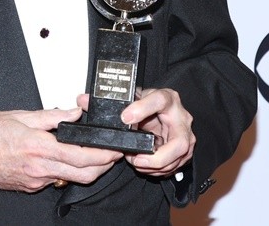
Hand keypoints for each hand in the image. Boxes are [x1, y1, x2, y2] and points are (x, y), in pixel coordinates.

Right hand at [0, 108, 122, 191]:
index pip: (82, 155)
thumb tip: (74, 113)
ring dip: (87, 170)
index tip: (115, 148)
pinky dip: (64, 171)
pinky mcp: (29, 186)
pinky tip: (64, 159)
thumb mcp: (20, 115)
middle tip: (112, 154)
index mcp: (38, 147)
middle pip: (84, 175)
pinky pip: (54, 180)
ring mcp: (34, 180)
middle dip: (104, 166)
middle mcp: (39, 168)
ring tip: (93, 155)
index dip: (104, 154)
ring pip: (71, 179)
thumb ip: (51, 116)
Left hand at [78, 87, 194, 177]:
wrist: (163, 111)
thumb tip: (82, 100)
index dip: (142, 109)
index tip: (125, 118)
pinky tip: (142, 164)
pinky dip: (156, 170)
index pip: (159, 100)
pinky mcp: (185, 152)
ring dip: (154, 166)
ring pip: (177, 158)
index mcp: (167, 98)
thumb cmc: (149, 104)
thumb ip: (110, 100)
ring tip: (134, 161)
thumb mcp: (133, 98)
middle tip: (135, 158)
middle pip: (179, 143)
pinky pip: (174, 166)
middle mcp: (181, 118)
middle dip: (157, 157)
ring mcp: (186, 136)